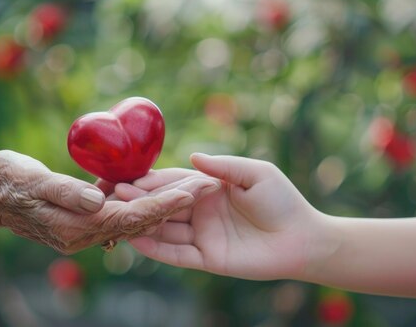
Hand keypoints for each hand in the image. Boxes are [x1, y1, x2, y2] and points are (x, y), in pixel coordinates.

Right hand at [0, 150, 219, 253]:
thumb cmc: (7, 182)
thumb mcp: (35, 181)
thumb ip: (67, 192)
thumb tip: (99, 199)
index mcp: (77, 225)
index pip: (131, 217)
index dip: (162, 204)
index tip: (191, 191)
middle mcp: (84, 234)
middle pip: (139, 220)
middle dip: (172, 204)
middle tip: (205, 187)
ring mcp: (82, 231)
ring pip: (131, 219)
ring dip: (160, 204)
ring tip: (190, 187)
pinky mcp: (79, 223)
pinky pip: (117, 215)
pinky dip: (137, 204)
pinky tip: (154, 189)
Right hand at [117, 153, 322, 280]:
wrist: (302, 239)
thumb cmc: (282, 201)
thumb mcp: (256, 173)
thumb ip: (224, 166)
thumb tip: (193, 157)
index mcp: (210, 189)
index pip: (175, 182)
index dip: (152, 181)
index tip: (127, 177)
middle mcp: (201, 211)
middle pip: (164, 205)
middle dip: (139, 200)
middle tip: (113, 195)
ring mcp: (202, 235)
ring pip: (165, 229)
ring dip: (142, 223)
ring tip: (116, 217)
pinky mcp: (207, 258)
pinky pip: (177, 254)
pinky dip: (156, 249)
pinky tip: (136, 241)